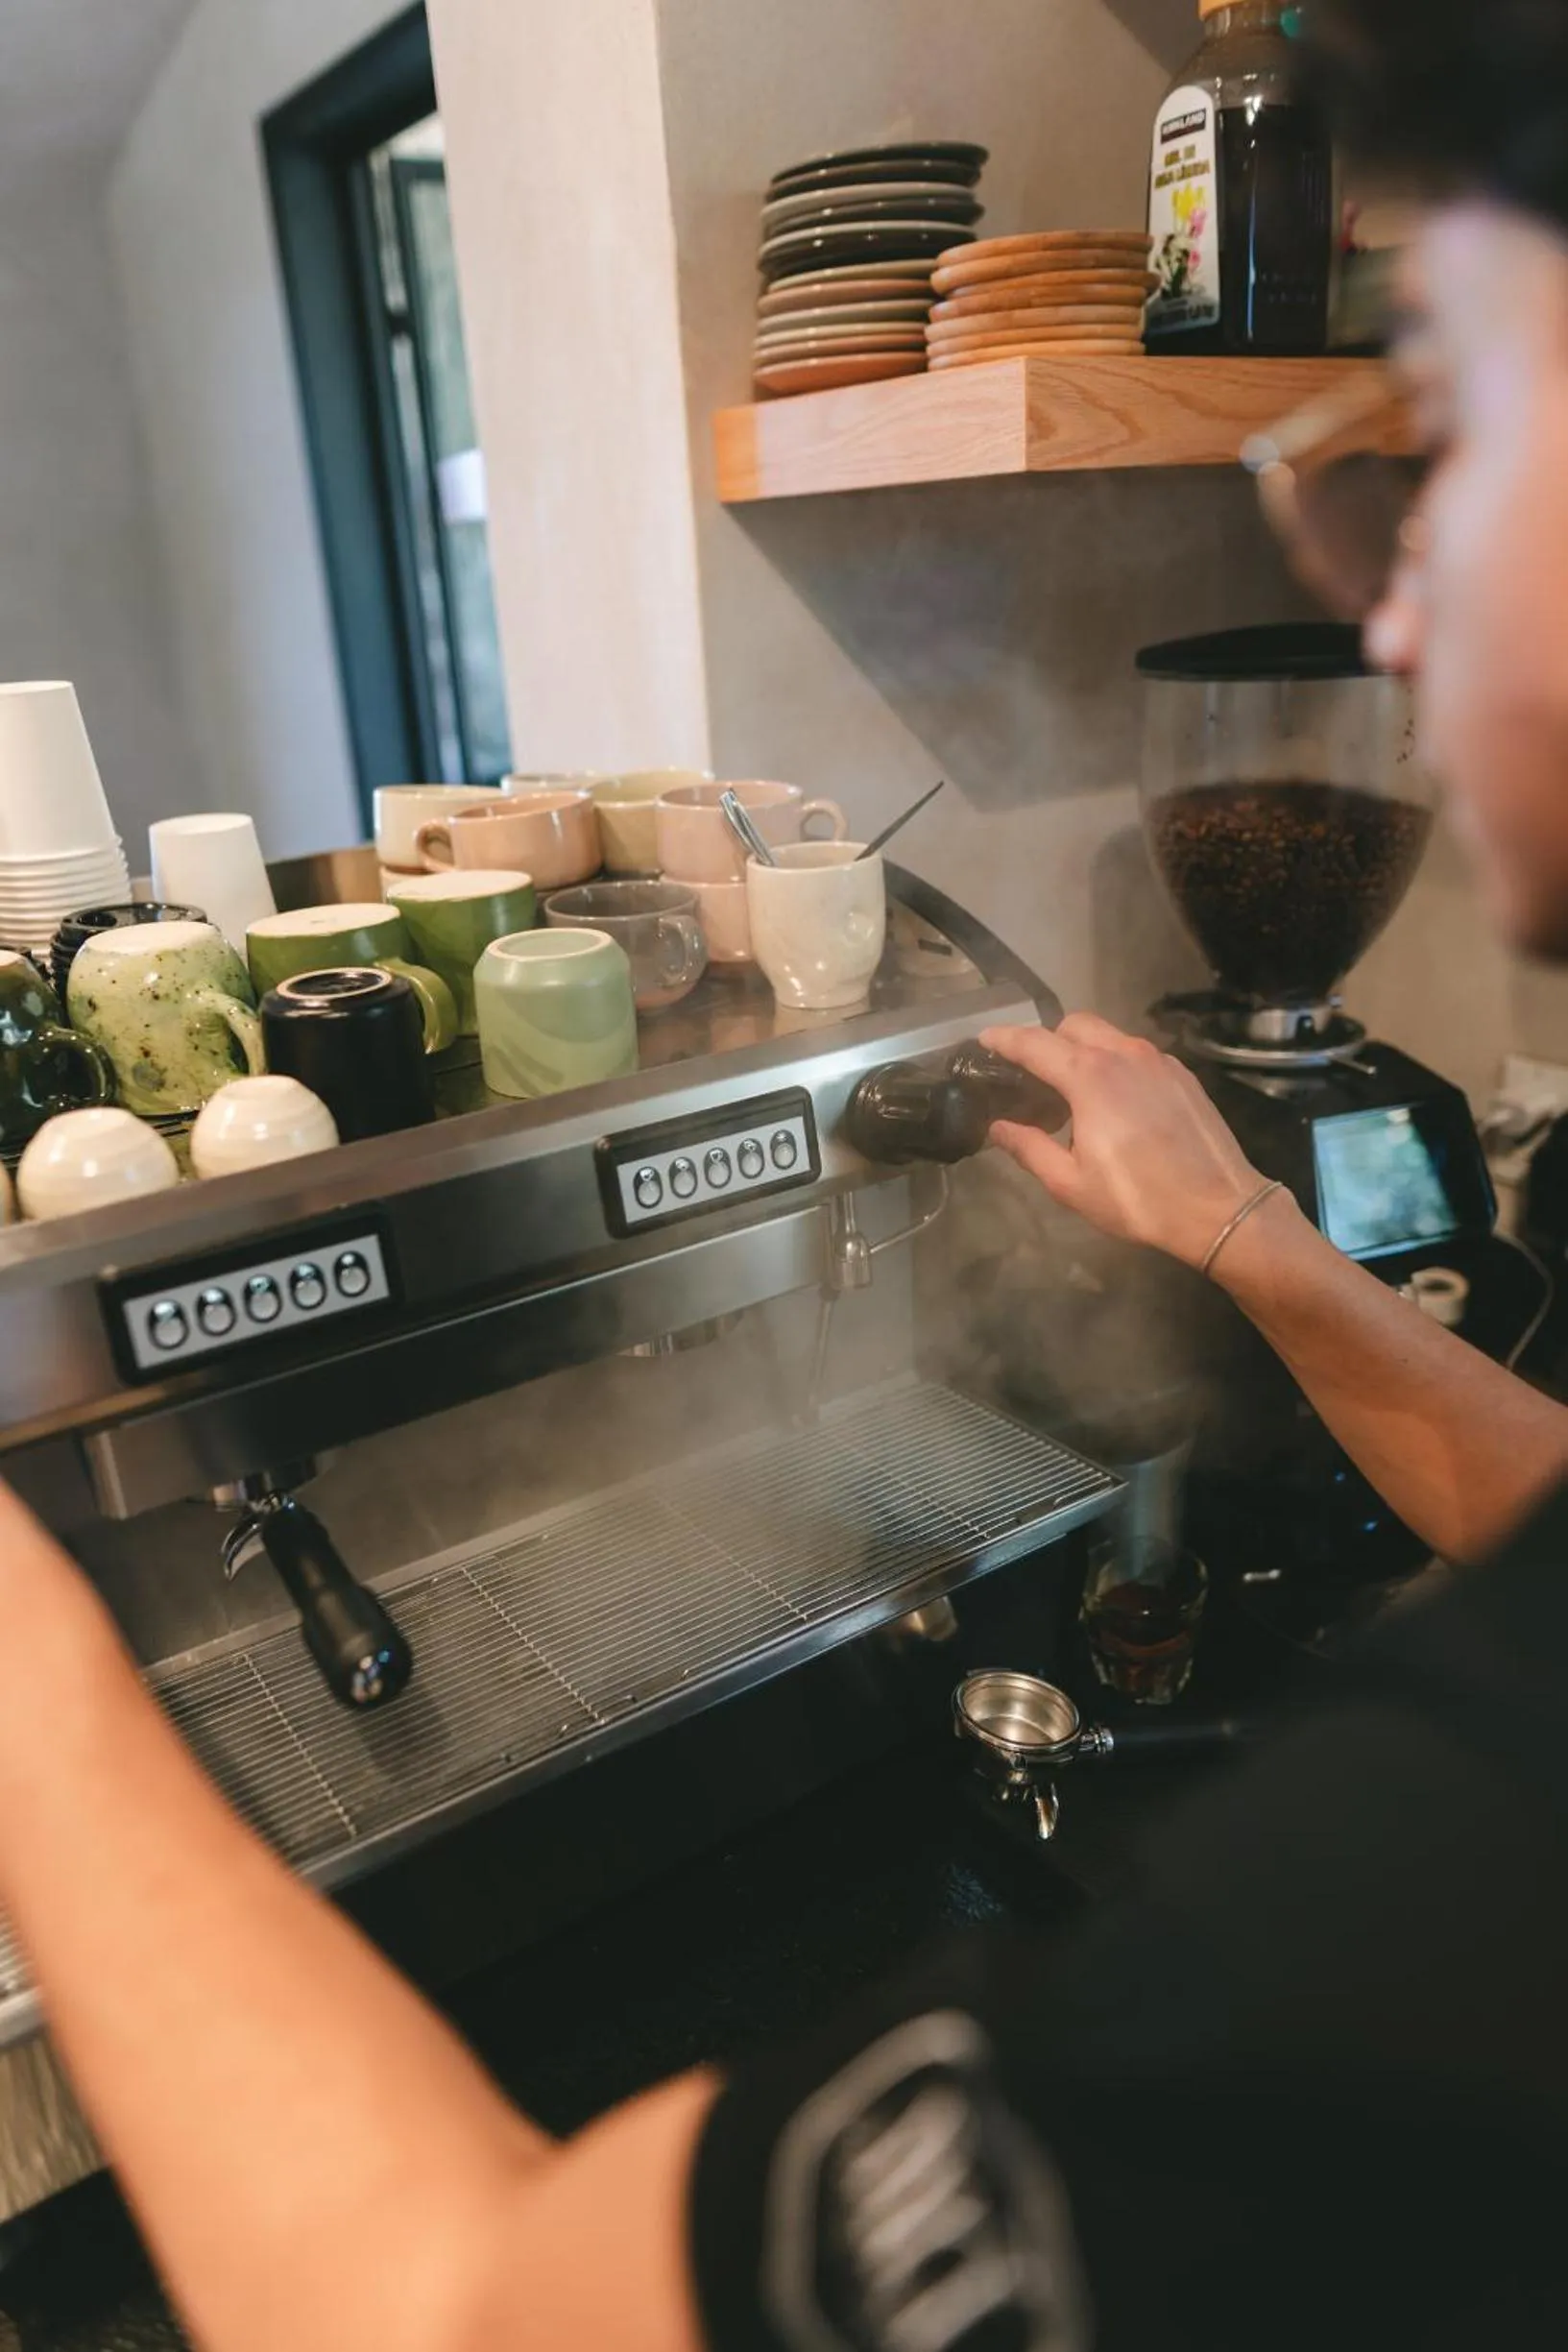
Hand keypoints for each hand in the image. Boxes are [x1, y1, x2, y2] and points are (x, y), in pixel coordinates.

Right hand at [981, 1015, 1270, 1270]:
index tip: (984, 1040)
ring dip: (1084, 1049)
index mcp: (1089, 1076)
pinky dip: (1115, 1062)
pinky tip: (1116, 1100)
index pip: (1034, 1043)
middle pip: (1073, 1025)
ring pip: (1110, 1035)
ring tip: (1074, 1088)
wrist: (1218, 1208)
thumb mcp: (1071, 1183)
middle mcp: (1124, 1054)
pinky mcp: (1182, 1074)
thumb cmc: (1138, 1199)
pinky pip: (1137, 1053)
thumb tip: (998, 1127)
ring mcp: (1158, 1060)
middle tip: (1032, 1073)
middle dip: (1047, 1039)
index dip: (1003, 1039)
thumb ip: (1029, 1148)